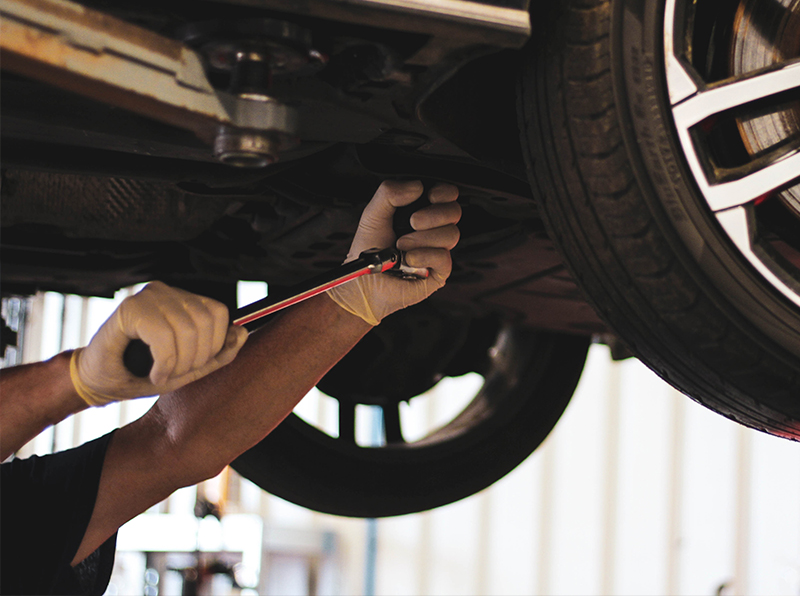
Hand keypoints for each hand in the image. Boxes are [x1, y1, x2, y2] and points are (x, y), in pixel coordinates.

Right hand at [70, 282, 247, 405]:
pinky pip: (164, 336)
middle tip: (176, 374)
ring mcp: (148, 296)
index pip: (219, 312)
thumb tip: (243, 333)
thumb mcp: (189, 367)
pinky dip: (165, 362)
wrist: (98, 381)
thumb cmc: (142, 372)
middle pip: (206, 321)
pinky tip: (155, 373)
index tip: (195, 365)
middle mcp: (167, 292)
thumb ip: (218, 353)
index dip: (215, 345)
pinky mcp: (131, 307)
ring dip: (180, 363)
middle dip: (197, 358)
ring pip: (188, 329)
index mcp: (183, 300)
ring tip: (164, 374)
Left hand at [327, 180, 460, 324]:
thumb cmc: (369, 250)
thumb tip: (417, 186)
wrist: (362, 281)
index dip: (444, 193)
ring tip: (401, 245)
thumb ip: (390, 193)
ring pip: (451, 234)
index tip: (429, 196)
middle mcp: (432, 230)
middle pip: (455, 212)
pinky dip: (424, 256)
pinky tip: (408, 260)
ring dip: (422, 239)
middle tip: (412, 222)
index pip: (447, 195)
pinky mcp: (438, 272)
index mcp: (421, 211)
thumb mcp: (373, 214)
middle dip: (434, 215)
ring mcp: (437, 250)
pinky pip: (444, 257)